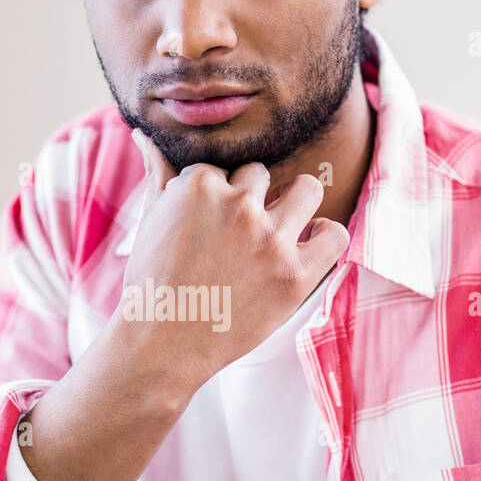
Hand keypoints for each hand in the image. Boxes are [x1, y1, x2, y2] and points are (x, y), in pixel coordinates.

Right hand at [123, 131, 349, 389]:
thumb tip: (145, 134)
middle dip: (251, 198)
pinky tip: (308, 247)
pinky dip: (326, 237)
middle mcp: (239, 205)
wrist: (161, 346)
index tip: (207, 226)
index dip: (217, 195)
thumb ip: (157, 172)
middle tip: (237, 236)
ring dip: (296, 204)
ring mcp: (271, 239)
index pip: (222, 169)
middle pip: (261, 175)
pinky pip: (335, 235)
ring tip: (278, 231)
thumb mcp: (149, 220)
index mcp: (200, 185)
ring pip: (307, 189)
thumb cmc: (152, 284)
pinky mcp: (295, 276)